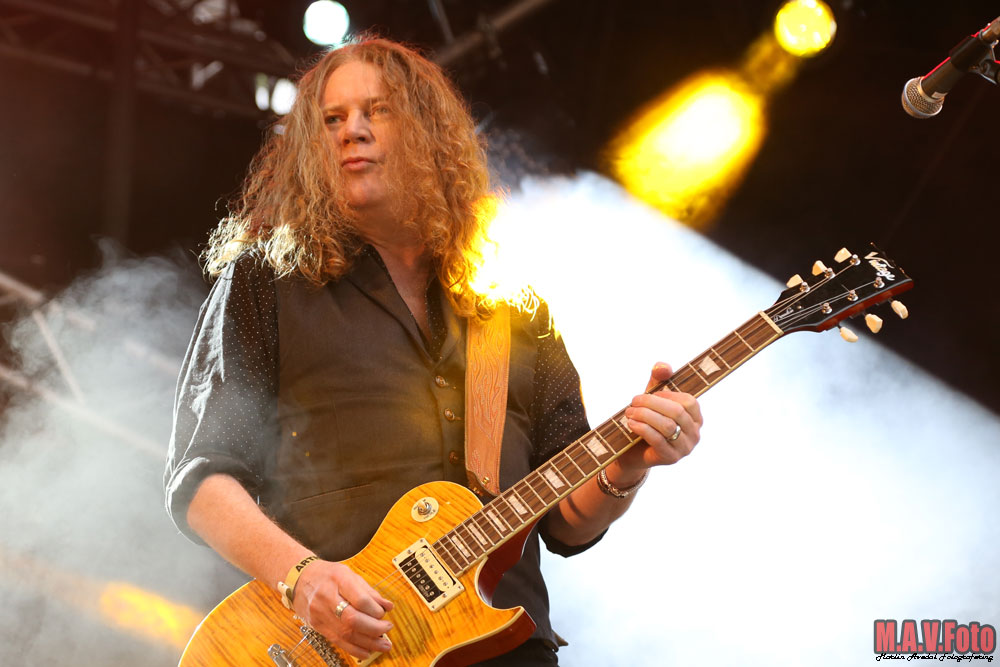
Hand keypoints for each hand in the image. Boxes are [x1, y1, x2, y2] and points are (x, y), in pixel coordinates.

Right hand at [293, 560, 393, 659]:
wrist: (300, 579)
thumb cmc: (327, 575)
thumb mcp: (349, 574)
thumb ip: (368, 591)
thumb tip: (387, 606)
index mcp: (338, 579)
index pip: (359, 599)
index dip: (375, 610)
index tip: (384, 612)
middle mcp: (327, 598)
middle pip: (352, 620)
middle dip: (374, 629)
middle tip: (387, 629)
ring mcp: (320, 614)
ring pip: (345, 634)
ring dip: (368, 643)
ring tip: (384, 645)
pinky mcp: (318, 627)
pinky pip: (337, 642)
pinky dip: (354, 649)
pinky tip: (367, 651)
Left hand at [615, 362, 702, 476]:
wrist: (633, 452)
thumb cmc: (647, 421)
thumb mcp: (653, 398)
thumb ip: (659, 380)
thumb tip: (663, 367)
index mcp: (695, 418)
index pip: (689, 402)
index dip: (667, 395)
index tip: (648, 394)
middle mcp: (695, 434)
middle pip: (677, 412)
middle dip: (651, 403)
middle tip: (633, 401)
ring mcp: (685, 448)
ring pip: (668, 426)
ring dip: (645, 415)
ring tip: (629, 412)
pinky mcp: (671, 458)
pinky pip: (657, 440)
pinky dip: (642, 428)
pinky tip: (630, 423)